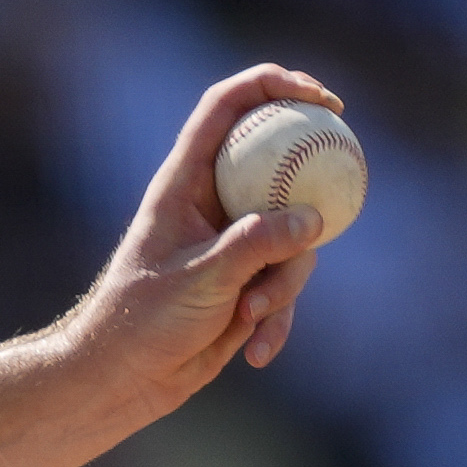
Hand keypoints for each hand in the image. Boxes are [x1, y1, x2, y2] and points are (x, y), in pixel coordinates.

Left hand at [64, 63, 342, 419]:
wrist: (119, 381)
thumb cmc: (140, 322)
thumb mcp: (201, 278)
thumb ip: (256, 244)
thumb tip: (314, 218)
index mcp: (184, 182)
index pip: (226, 107)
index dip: (272, 85)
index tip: (320, 98)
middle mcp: (210, 204)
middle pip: (276, 165)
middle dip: (311, 176)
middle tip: (347, 175)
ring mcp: (231, 244)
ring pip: (291, 237)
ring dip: (282, 281)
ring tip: (250, 314)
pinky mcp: (244, 283)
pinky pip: (282, 287)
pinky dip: (276, 319)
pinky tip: (258, 350)